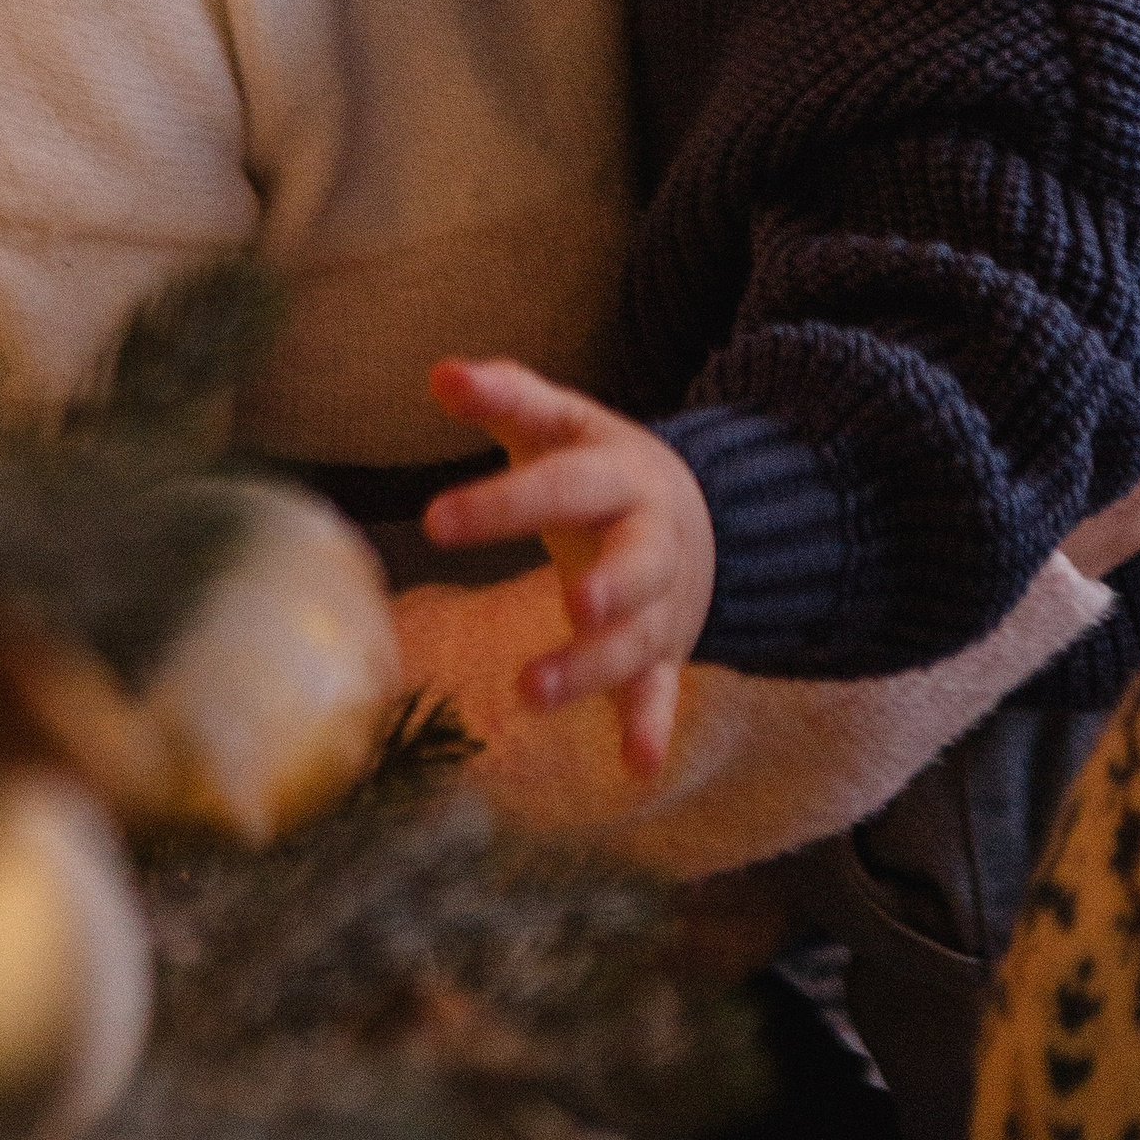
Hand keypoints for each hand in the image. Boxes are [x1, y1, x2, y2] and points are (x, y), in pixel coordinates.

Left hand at [424, 357, 716, 775]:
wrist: (705, 511)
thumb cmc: (602, 466)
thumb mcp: (563, 424)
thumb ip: (505, 397)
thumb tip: (439, 372)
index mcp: (619, 475)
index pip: (562, 483)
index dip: (504, 502)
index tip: (434, 521)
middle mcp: (649, 539)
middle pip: (634, 562)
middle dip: (610, 585)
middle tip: (574, 602)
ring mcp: (662, 602)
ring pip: (638, 638)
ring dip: (593, 668)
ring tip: (529, 694)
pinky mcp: (665, 653)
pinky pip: (660, 692)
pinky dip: (649, 727)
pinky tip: (636, 768)